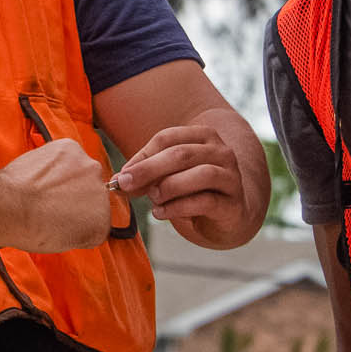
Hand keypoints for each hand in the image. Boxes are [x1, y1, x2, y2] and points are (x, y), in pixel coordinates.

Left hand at [0, 138, 112, 251]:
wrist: (10, 205)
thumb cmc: (28, 227)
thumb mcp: (62, 242)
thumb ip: (78, 228)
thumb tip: (74, 218)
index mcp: (101, 225)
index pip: (98, 217)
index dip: (80, 216)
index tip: (66, 216)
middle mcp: (102, 195)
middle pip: (92, 190)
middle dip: (76, 193)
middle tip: (52, 200)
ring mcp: (89, 169)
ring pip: (81, 169)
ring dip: (67, 174)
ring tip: (44, 186)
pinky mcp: (72, 149)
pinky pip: (68, 152)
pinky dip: (55, 158)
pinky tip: (41, 171)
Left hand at [112, 123, 250, 245]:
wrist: (230, 215)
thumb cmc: (194, 189)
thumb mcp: (169, 176)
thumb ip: (146, 175)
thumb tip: (118, 181)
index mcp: (203, 136)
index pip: (167, 138)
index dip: (142, 156)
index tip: (122, 175)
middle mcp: (221, 152)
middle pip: (181, 153)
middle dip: (149, 169)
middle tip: (126, 184)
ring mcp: (231, 177)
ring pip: (200, 174)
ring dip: (169, 187)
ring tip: (153, 198)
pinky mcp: (232, 203)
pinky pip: (206, 201)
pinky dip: (178, 207)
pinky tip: (161, 213)